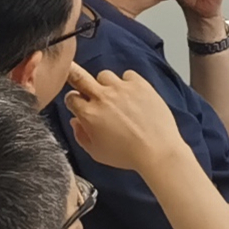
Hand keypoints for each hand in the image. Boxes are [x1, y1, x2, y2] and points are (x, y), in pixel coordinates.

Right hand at [59, 58, 194, 181]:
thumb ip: (81, 136)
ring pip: (104, 75)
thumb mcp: (96, 153)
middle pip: (78, 75)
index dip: (73, 101)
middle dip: (73, 74)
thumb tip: (75, 121)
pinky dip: (127, 82)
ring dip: (105, 84)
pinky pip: (127, 75)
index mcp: (89, 114)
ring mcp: (121, 88)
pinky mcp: (139, 84)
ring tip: (115, 96)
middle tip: (76, 76)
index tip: (79, 104)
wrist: (158, 150)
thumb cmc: (127, 155)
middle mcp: (102, 97)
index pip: (71, 97)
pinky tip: (132, 94)